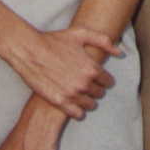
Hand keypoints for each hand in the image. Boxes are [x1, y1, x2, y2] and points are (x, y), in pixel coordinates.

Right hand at [6, 26, 120, 117]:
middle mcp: (84, 83)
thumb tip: (120, 52)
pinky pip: (77, 114)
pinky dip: (78, 112)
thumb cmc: (54, 40)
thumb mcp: (81, 34)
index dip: (105, 80)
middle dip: (97, 89)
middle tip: (89, 85)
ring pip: (90, 105)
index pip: (108, 81)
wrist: (29, 50)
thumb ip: (103, 41)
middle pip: (100, 93)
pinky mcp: (58, 101)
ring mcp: (71, 94)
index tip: (100, 78)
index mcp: (91, 68)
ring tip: (82, 95)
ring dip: (89, 101)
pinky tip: (75, 105)